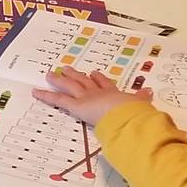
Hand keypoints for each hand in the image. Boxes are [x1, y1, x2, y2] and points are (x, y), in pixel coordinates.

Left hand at [32, 68, 149, 125]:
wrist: (128, 116)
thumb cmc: (136, 114)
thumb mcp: (142, 106)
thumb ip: (143, 99)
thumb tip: (150, 92)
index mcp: (115, 93)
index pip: (105, 84)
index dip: (99, 79)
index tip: (96, 74)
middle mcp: (99, 92)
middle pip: (85, 81)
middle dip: (76, 75)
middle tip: (68, 69)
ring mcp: (86, 97)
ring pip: (70, 85)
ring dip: (59, 79)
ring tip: (50, 74)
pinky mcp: (76, 105)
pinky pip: (58, 99)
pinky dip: (46, 95)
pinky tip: (36, 91)